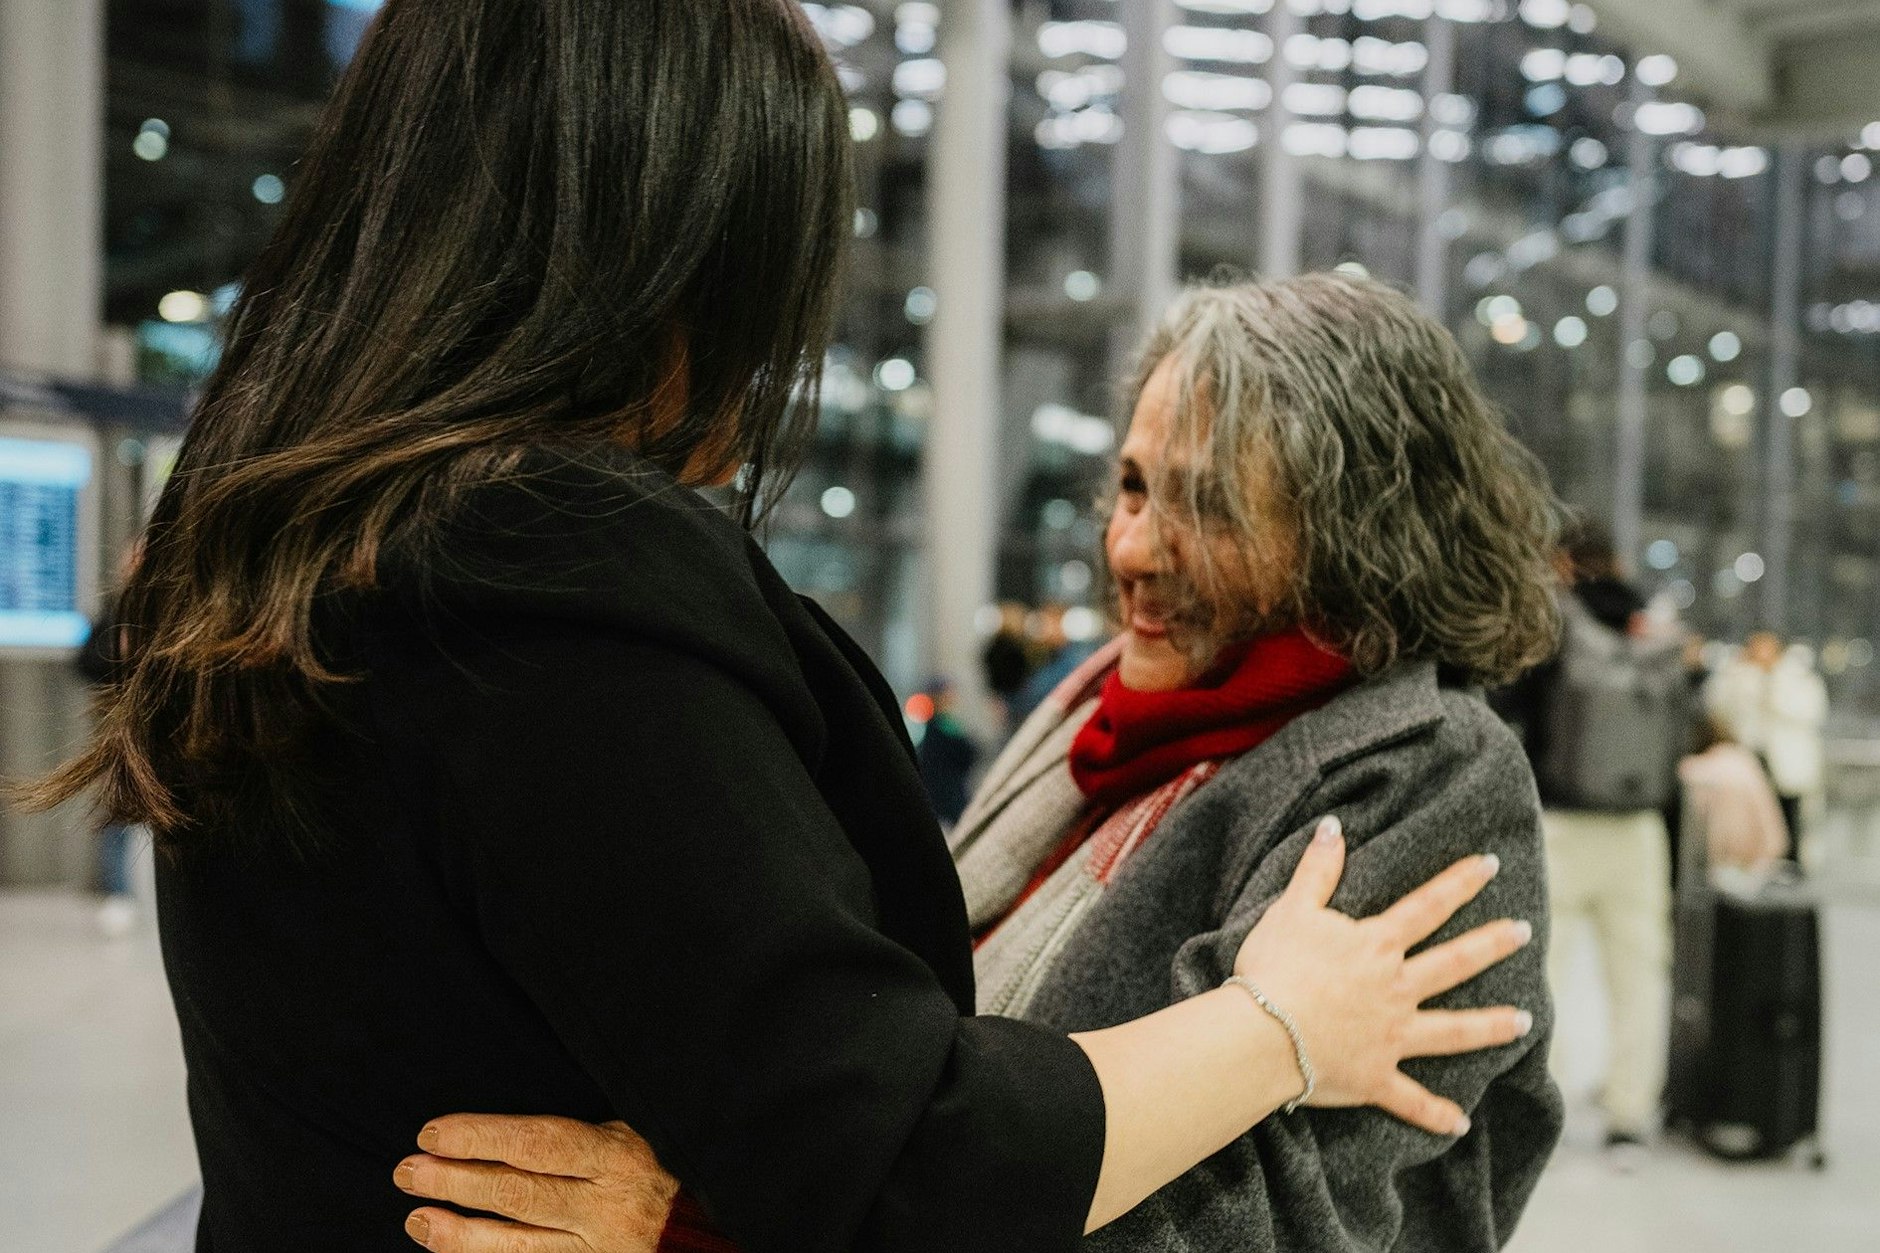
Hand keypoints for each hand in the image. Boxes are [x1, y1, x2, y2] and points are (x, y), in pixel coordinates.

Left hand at [395, 1115, 677, 1252]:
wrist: (682, 1247)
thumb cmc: (637, 1182)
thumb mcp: (620, 1143)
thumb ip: (569, 1138)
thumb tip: (488, 1132)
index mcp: (614, 1158)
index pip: (537, 1142)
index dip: (481, 1136)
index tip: (434, 1132)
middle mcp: (604, 1205)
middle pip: (518, 1192)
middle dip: (457, 1180)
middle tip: (409, 1170)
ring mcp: (592, 1249)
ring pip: (515, 1243)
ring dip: (458, 1231)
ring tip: (417, 1217)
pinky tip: (447, 1244)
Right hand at [1234, 816, 1533, 1135]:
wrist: (1262, 1035)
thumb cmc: (1273, 969)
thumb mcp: (1291, 910)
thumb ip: (1317, 870)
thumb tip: (1333, 826)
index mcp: (1376, 946)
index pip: (1427, 906)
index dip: (1460, 882)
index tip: (1490, 864)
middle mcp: (1396, 989)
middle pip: (1454, 963)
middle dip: (1492, 945)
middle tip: (1524, 931)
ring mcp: (1392, 1036)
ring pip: (1453, 1031)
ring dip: (1490, 1026)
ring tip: (1524, 1021)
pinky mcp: (1377, 1077)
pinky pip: (1411, 1100)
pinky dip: (1434, 1114)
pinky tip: (1460, 1122)